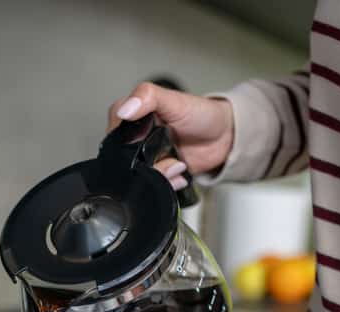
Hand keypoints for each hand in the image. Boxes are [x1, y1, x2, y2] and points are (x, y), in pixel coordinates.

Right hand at [107, 82, 233, 188]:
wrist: (225, 137)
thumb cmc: (201, 114)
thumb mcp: (173, 99)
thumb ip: (147, 97)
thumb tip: (124, 109)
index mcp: (134, 117)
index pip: (113, 131)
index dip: (124, 142)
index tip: (141, 143)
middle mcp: (137, 139)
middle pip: (125, 161)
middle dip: (146, 165)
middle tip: (167, 157)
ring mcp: (148, 159)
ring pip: (138, 178)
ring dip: (160, 176)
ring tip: (177, 165)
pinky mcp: (160, 174)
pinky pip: (153, 187)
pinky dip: (168, 184)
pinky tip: (179, 174)